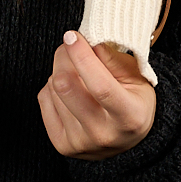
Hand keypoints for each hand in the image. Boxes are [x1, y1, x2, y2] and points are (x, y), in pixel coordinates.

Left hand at [38, 30, 156, 160]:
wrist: (126, 139)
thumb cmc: (133, 102)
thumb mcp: (136, 77)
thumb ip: (113, 59)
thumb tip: (87, 43)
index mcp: (129, 117)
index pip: (100, 86)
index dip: (82, 58)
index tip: (72, 36)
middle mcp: (103, 134)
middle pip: (66, 86)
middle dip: (64, 56)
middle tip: (72, 45)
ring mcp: (80, 143)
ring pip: (53, 88)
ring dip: (61, 70)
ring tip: (78, 74)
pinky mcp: (62, 145)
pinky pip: (43, 98)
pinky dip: (52, 86)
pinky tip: (70, 90)